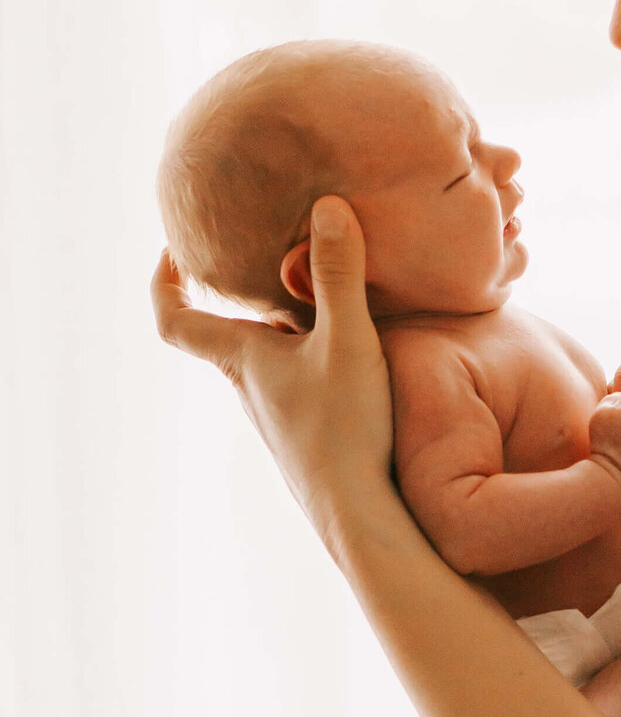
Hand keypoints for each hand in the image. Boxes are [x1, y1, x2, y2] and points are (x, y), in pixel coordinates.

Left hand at [151, 196, 400, 556]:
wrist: (360, 513)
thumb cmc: (345, 429)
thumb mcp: (348, 340)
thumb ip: (340, 274)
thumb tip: (327, 204)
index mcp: (242, 360)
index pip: (175, 320)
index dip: (163, 281)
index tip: (172, 246)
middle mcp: (250, 386)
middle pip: (220, 332)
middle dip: (227, 289)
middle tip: (249, 245)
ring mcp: (278, 412)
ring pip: (263, 353)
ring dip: (273, 318)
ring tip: (305, 282)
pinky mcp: (308, 428)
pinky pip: (295, 374)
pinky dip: (306, 345)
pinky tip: (346, 339)